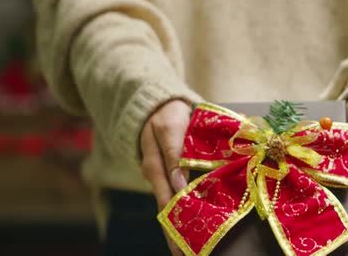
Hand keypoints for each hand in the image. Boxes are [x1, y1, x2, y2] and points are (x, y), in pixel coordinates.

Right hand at [140, 100, 191, 255]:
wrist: (156, 106)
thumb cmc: (167, 114)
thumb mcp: (170, 128)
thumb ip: (174, 154)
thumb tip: (179, 184)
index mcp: (155, 165)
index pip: (165, 201)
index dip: (173, 225)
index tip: (182, 245)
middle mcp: (156, 175)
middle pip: (166, 211)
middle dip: (175, 235)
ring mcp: (161, 176)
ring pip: (170, 206)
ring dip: (179, 226)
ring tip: (189, 249)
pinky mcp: (169, 174)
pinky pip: (175, 195)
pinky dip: (183, 211)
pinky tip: (193, 225)